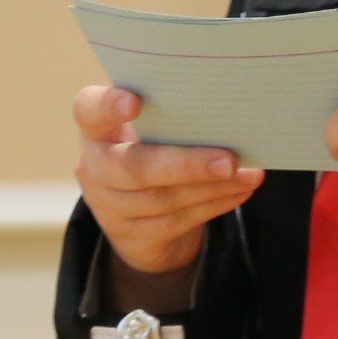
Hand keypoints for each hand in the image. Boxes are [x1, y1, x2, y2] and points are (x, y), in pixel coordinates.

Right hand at [74, 84, 261, 279]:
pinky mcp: (131, 235)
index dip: (107, 106)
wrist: (136, 212)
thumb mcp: (150, 128)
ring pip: (162, 199)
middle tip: (229, 160)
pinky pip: (177, 221)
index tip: (134, 102)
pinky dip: (213, 205)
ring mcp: (109, 206)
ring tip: (248, 175)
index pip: (89, 110)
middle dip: (186, 165)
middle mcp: (94, 167)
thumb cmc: (151, 148)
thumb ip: (174, 116)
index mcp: (96, 128)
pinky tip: (239, 191)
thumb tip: (230, 113)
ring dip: (211, 187)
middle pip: (134, 167)